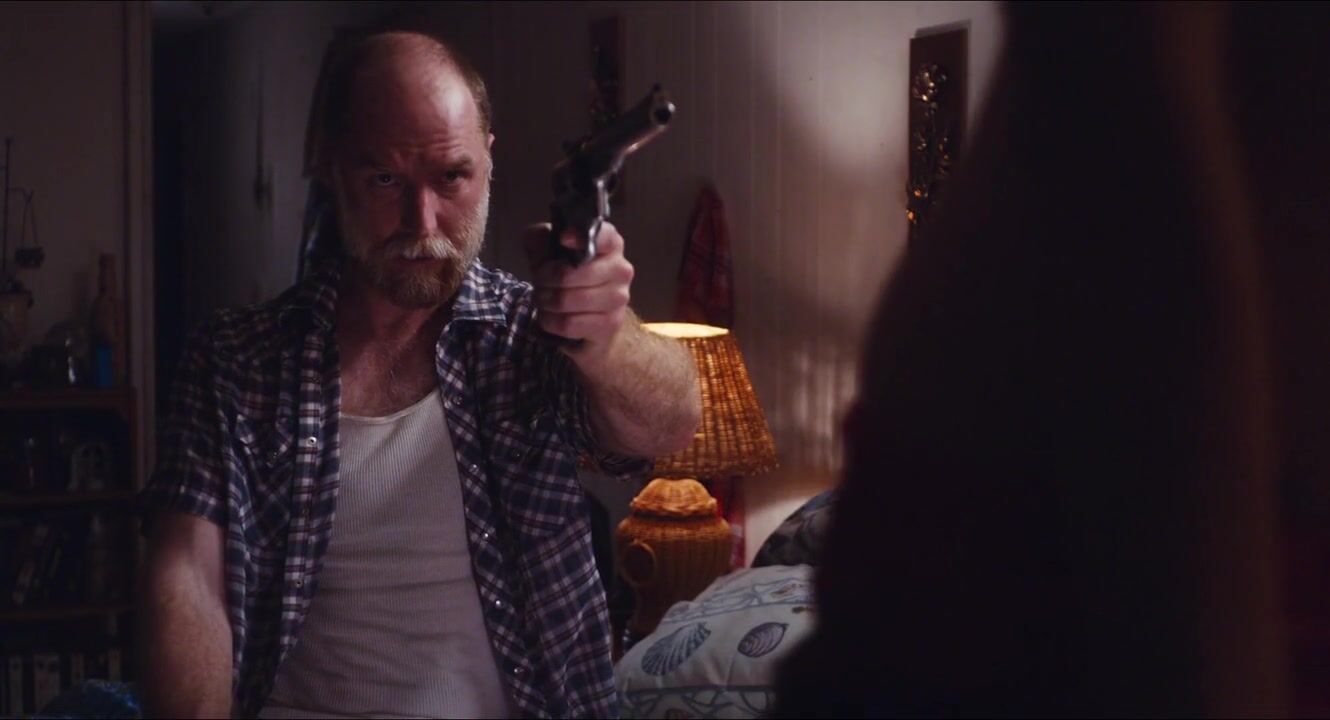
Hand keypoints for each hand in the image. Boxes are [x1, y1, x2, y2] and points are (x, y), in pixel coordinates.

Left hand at [524, 222, 634, 353]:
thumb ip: (541, 238)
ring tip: (544, 300)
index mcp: (610, 244)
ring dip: (545, 302)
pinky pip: (568, 324)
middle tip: (540, 284)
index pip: (603, 236)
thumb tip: (541, 239)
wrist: (585, 315)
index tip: (563, 240)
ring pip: (566, 300)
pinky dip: (551, 321)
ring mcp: (619, 298)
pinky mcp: (610, 324)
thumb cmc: (568, 275)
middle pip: (568, 274)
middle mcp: (620, 269)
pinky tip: (551, 317)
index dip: (580, 237)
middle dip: (544, 280)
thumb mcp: (549, 250)